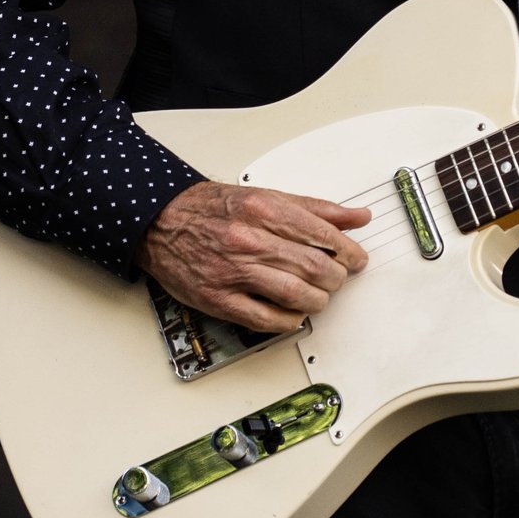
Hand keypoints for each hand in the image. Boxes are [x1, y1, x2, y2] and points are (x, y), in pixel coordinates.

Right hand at [135, 180, 371, 334]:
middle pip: (314, 268)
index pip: (323, 236)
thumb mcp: (266, 197)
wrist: (161, 221)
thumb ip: (315, 209)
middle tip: (337, 279)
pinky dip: (288, 321)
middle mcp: (250, 239)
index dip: (349, 252)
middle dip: (336, 278)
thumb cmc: (213, 209)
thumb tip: (357, 217)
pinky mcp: (219, 298)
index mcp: (264, 209)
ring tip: (317, 297)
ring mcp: (233, 271)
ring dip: (317, 301)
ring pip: (295, 295)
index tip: (356, 260)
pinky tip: (293, 314)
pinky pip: (265, 319)